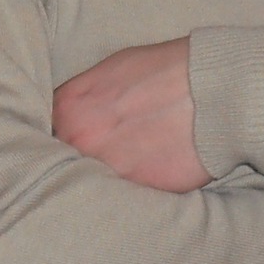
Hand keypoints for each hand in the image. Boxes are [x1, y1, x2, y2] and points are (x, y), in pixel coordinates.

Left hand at [52, 38, 210, 190]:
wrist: (216, 88)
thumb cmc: (168, 69)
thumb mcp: (113, 67)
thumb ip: (84, 97)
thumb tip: (74, 116)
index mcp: (68, 108)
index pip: (47, 135)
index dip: (62, 140)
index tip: (77, 143)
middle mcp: (80, 141)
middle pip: (65, 162)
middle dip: (81, 160)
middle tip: (110, 153)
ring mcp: (108, 168)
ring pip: (94, 184)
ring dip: (106, 179)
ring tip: (134, 161)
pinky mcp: (139, 190)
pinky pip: (127, 195)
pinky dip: (136, 188)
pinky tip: (154, 168)